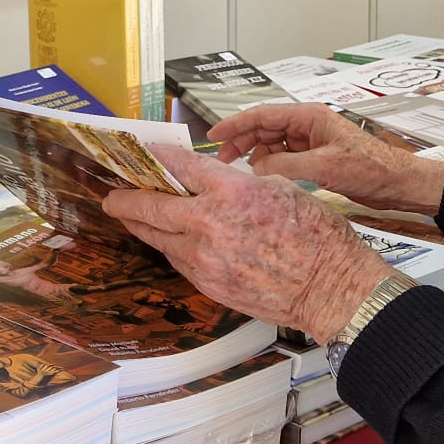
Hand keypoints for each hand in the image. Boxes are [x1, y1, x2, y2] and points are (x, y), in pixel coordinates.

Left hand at [102, 145, 394, 342]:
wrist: (331, 289)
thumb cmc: (318, 237)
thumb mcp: (281, 189)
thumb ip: (240, 183)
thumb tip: (214, 180)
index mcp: (231, 192)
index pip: (180, 166)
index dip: (157, 157)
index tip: (143, 153)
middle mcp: (209, 224)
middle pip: (150, 206)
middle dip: (125, 198)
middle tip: (112, 194)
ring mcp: (205, 258)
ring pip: (158, 237)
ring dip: (142, 224)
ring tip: (130, 215)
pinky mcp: (208, 283)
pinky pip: (178, 260)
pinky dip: (169, 246)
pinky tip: (168, 240)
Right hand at [209, 102, 443, 215]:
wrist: (400, 184)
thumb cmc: (370, 169)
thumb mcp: (325, 167)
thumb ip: (286, 166)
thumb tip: (255, 170)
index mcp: (310, 116)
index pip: (263, 114)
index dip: (235, 124)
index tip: (214, 136)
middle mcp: (308, 124)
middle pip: (265, 127)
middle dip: (242, 140)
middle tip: (222, 159)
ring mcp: (312, 141)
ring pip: (273, 143)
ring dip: (256, 154)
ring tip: (240, 170)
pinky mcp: (317, 157)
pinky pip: (285, 156)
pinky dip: (271, 164)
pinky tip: (264, 176)